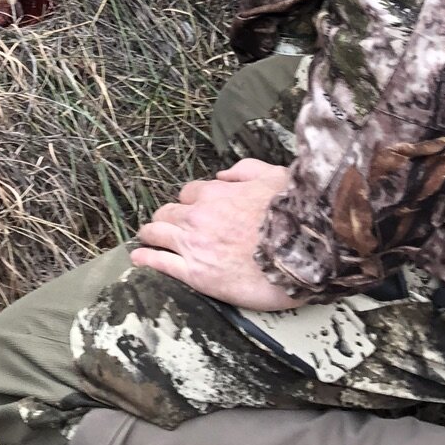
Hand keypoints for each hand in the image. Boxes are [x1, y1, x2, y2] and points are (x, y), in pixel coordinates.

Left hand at [131, 158, 305, 310]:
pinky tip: (140, 258)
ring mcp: (193, 245)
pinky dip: (146, 258)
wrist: (304, 253)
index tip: (194, 209)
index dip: (191, 201)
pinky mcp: (195, 273)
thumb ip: (245, 170)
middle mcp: (198, 216)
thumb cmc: (294, 215)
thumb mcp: (274, 177)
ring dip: (151, 234)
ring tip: (147, 238)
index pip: (189, 193)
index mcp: (215, 193)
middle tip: (168, 225)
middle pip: (167, 212)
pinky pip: (159, 262)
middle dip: (167, 217)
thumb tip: (223, 174)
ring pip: (156, 233)